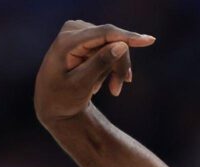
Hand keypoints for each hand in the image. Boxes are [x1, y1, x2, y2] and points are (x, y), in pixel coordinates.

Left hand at [34, 21, 154, 125]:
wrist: (50, 103)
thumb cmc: (62, 98)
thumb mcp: (81, 86)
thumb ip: (99, 64)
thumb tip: (122, 45)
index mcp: (66, 42)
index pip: (103, 33)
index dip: (127, 37)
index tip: (149, 40)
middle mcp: (72, 30)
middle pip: (111, 41)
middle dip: (118, 65)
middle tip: (118, 89)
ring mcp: (79, 32)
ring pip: (112, 45)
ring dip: (113, 69)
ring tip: (106, 89)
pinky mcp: (85, 37)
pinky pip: (108, 47)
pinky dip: (108, 66)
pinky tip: (99, 83)